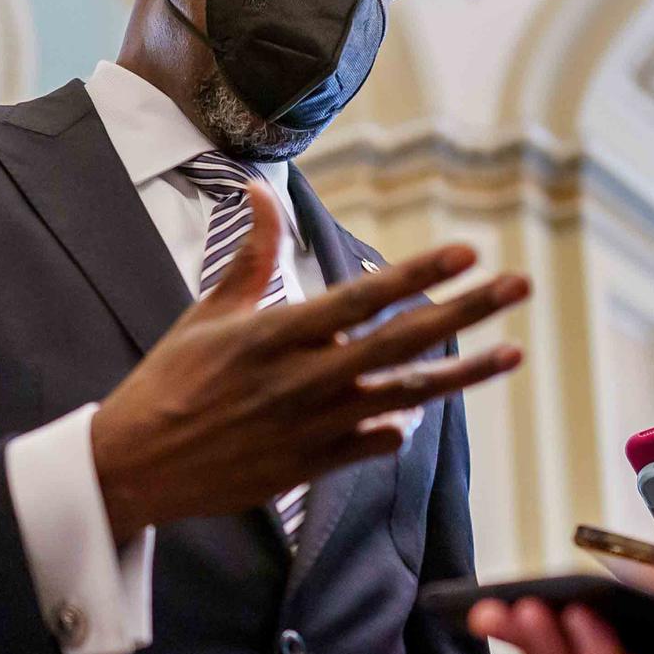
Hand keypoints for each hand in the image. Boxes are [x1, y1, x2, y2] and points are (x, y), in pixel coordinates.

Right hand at [90, 183, 528, 539]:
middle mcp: (303, 379)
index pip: (363, 297)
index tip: (467, 252)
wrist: (135, 465)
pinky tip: (425, 414)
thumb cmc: (170, 380)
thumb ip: (252, 253)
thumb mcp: (208, 312)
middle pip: (402, 342)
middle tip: (518, 285)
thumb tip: (259, 187)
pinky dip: (399, 427)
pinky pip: (373, 444)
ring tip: (513, 354)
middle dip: (467, 311)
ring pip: (404, 397)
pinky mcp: (309, 467)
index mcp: (277, 334)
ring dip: (463, 377)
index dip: (419, 274)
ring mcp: (312, 427)